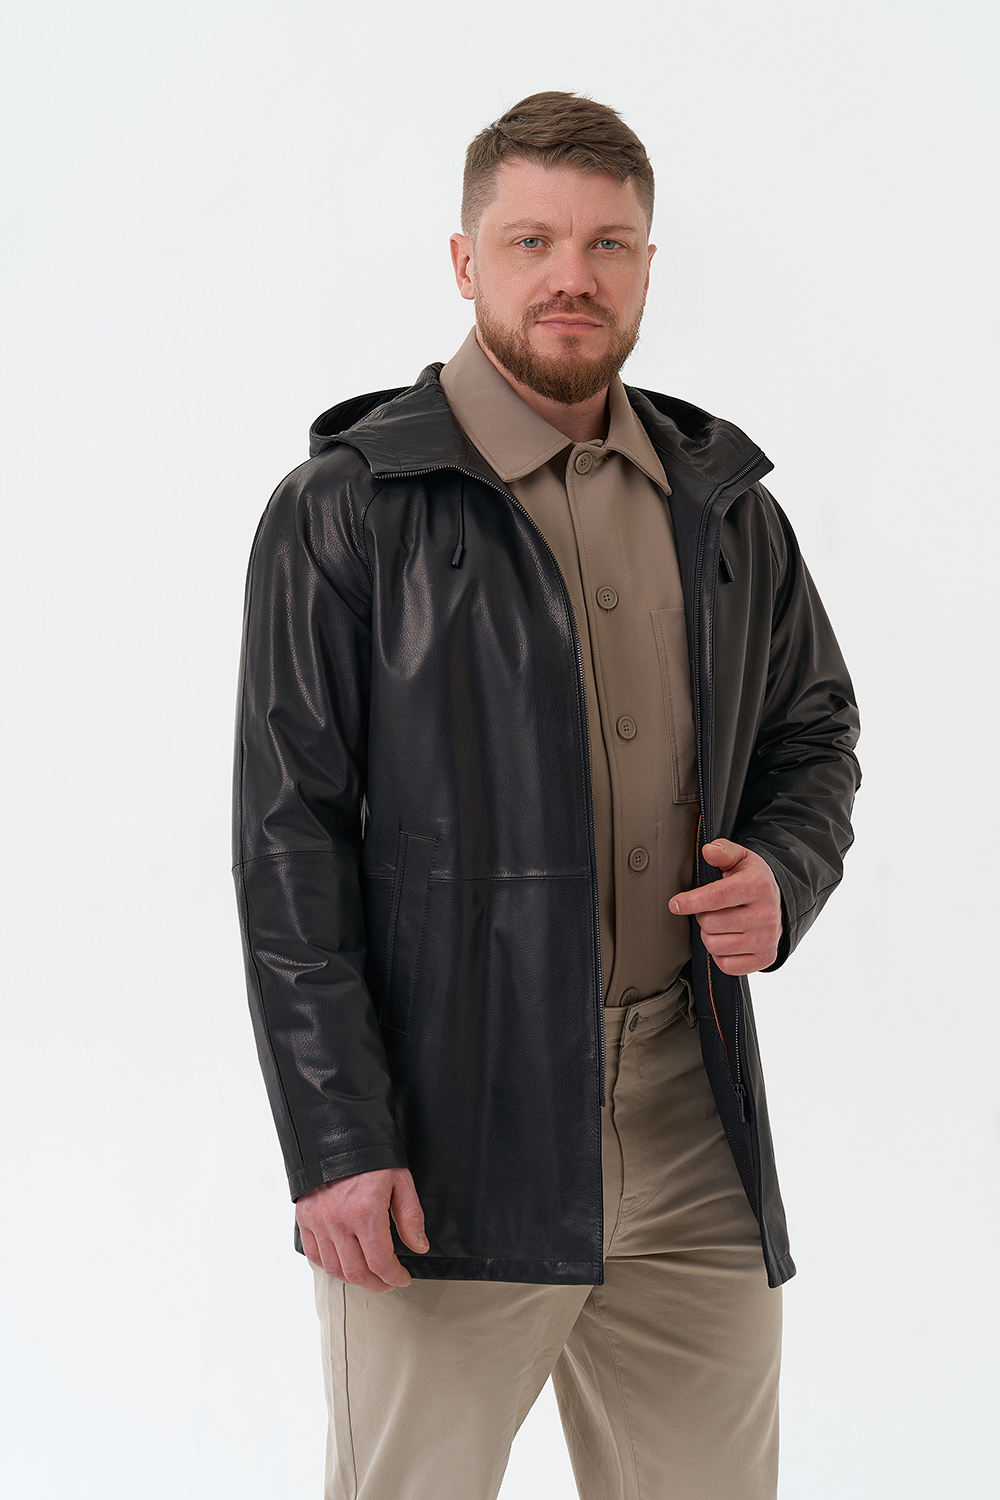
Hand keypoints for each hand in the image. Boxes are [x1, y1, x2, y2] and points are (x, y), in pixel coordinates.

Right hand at [296, 1166, 429, 1291]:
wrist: (336, 1133)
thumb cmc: (370, 1155)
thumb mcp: (400, 1180)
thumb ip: (410, 1217)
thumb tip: (419, 1246)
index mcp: (364, 1212)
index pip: (380, 1262)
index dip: (394, 1277)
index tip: (402, 1278)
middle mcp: (338, 1221)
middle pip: (356, 1272)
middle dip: (377, 1284)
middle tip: (388, 1281)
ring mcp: (318, 1222)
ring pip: (334, 1268)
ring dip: (354, 1278)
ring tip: (369, 1275)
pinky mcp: (305, 1218)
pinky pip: (314, 1255)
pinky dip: (330, 1266)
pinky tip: (344, 1263)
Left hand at [669, 839, 781, 975]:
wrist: (780, 904)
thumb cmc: (752, 880)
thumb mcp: (741, 858)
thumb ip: (723, 851)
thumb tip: (708, 851)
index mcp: (757, 886)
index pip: (716, 897)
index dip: (690, 901)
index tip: (675, 904)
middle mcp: (765, 914)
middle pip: (710, 923)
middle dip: (702, 916)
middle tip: (711, 910)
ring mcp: (766, 939)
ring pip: (715, 946)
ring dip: (709, 936)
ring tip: (719, 924)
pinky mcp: (765, 958)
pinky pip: (726, 965)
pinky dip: (720, 955)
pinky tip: (728, 940)